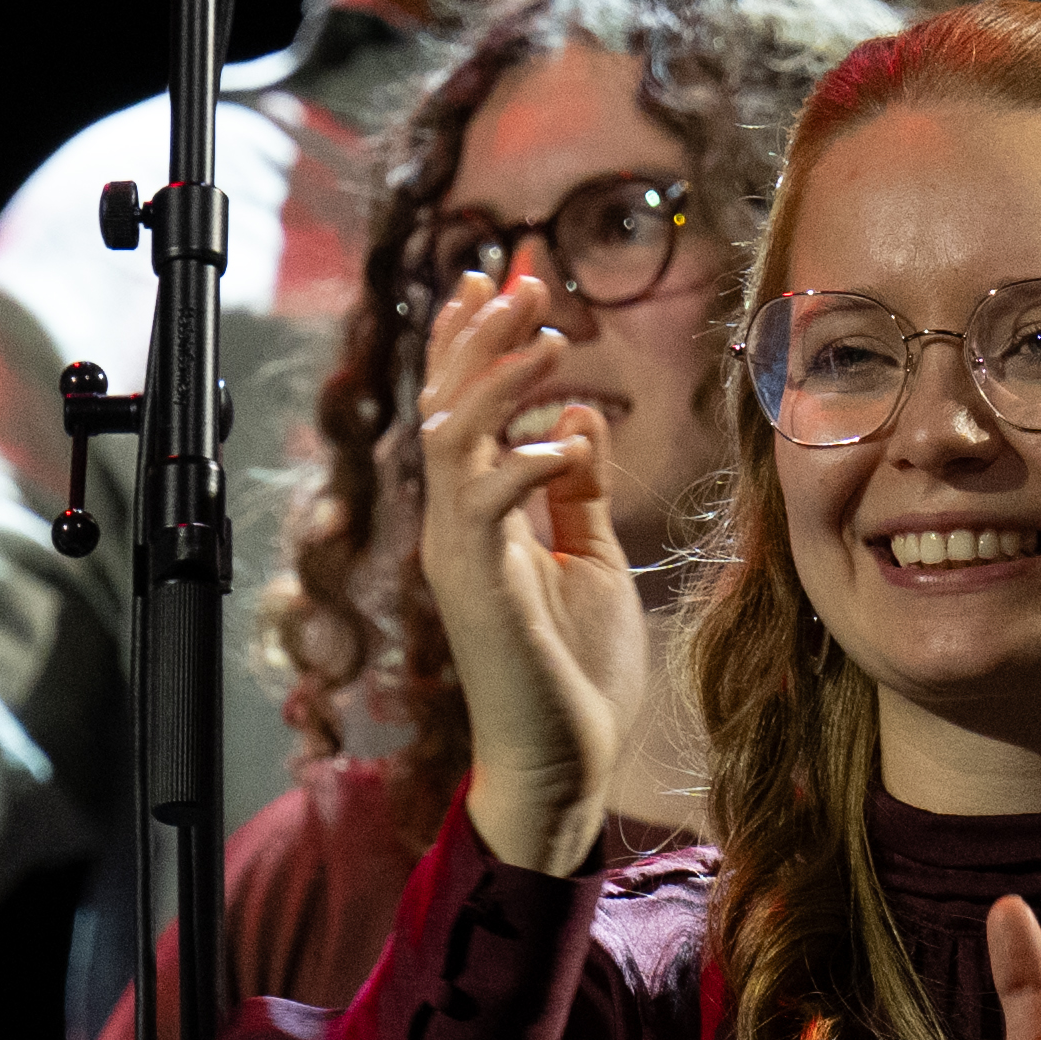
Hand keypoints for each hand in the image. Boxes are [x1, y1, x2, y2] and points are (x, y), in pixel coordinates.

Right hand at [405, 255, 653, 873]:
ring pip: (454, 438)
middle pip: (449, 401)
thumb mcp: (591, 558)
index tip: (500, 276)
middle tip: (523, 273)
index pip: (466, 404)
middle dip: (481, 333)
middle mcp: (458, 523)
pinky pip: (486, 503)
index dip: (476, 338)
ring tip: (548, 330)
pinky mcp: (479, 586)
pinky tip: (568, 439)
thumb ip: (578, 489)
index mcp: (482, 512)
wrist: (561, 766)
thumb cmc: (575, 672)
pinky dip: (525, 461)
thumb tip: (582, 417)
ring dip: (499, 378)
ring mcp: (461, 553)